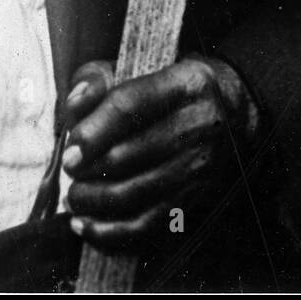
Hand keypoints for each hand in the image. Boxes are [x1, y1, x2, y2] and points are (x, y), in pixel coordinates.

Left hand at [61, 56, 258, 252]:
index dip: (93, 131)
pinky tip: (84, 225)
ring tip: (74, 196)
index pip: (130, 106)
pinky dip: (110, 231)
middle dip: (88, 169)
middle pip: (129, 155)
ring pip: (135, 194)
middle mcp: (198, 126)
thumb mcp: (141, 67)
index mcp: (184, 84)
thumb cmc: (169, 90)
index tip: (70, 151)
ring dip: (93, 200)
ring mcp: (200, 168)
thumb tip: (75, 103)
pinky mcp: (196, 199)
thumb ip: (100, 78)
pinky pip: (147, 225)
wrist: (231, 114)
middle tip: (69, 169)